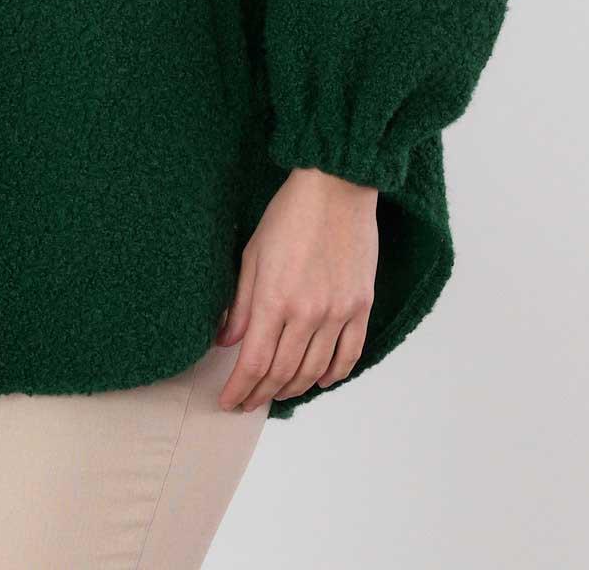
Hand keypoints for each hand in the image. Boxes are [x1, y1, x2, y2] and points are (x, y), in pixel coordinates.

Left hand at [215, 166, 377, 411]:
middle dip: (261, 393)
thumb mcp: (253, 254)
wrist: (336, 187)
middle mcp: (308, 312)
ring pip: (314, 369)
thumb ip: (241, 303)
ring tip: (277, 393)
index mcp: (275, 298)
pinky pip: (349, 353)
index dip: (240, 388)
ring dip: (293, 388)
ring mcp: (338, 311)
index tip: (229, 401)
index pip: (254, 362)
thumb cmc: (290, 213)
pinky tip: (320, 380)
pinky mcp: (361, 305)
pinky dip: (334, 374)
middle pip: (282, 372)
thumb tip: (228, 341)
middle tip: (248, 402)